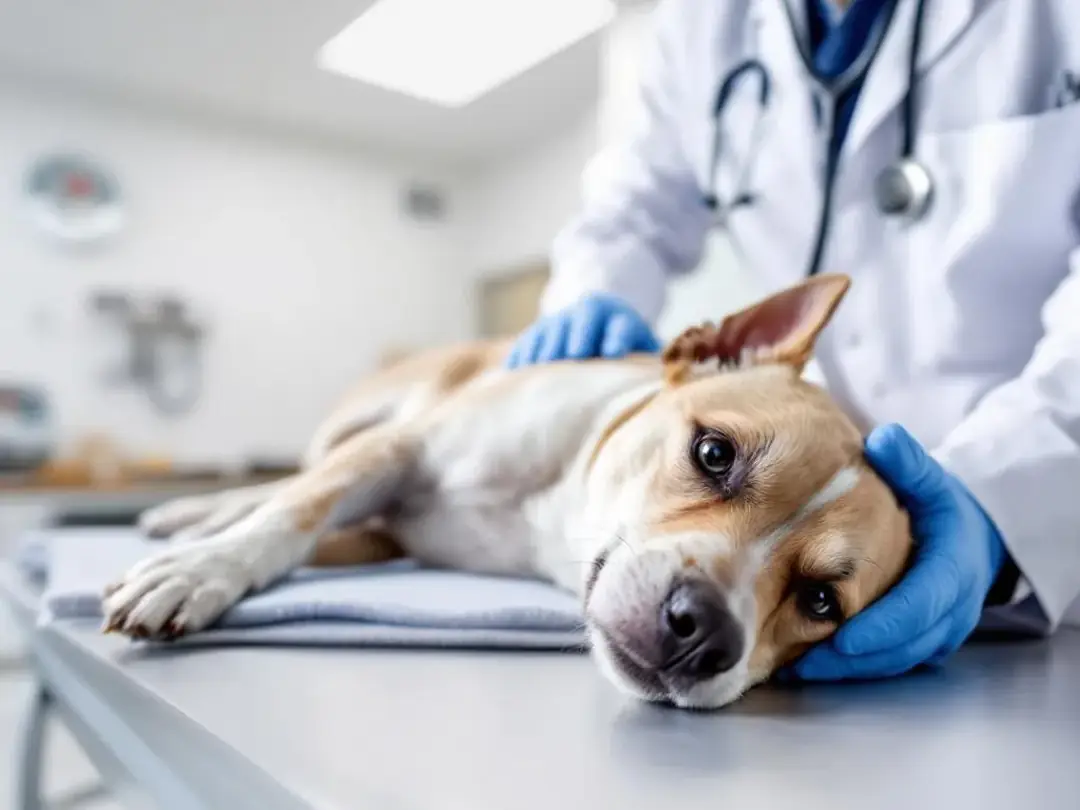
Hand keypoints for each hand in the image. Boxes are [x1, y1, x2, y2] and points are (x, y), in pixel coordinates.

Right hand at [505, 293, 659, 368]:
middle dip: (578, 336)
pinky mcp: (538, 332)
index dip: (618, 336)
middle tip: (574, 355)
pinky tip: (511, 373)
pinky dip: (519, 356)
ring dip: (545, 347)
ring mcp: (561, 321)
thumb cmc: (626, 351)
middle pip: (582, 321)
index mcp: (620, 320)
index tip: (613, 352)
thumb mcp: (644, 350)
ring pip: (551, 329)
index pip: (621, 325)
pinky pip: (526, 341)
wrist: (597, 322)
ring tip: (537, 368)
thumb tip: (671, 386)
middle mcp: (589, 315)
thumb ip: (653, 365)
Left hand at [791, 423, 1006, 680]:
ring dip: (850, 670)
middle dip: (855, 659)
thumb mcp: (931, 479)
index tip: (842, 640)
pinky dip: (856, 668)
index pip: (918, 606)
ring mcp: (940, 631)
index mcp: (952, 569)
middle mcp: (951, 609)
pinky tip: (812, 664)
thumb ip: (909, 463)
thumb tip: (884, 439)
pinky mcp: (924, 643)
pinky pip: (891, 663)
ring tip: (796, 669)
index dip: (882, 627)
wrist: (974, 535)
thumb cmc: (939, 506)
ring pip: (896, 662)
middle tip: (801, 664)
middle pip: (904, 646)